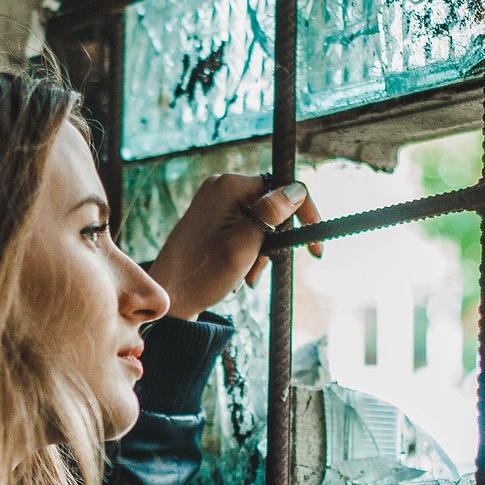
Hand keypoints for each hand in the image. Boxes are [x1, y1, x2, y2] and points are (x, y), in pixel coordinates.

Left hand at [146, 174, 321, 320]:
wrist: (170, 298)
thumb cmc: (202, 274)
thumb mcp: (244, 245)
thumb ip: (271, 215)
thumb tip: (297, 189)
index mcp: (229, 186)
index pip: (283, 187)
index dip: (304, 215)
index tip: (314, 248)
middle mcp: (221, 186)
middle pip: (272, 206)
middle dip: (274, 240)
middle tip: (260, 267)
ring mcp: (214, 202)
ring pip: (260, 221)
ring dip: (261, 251)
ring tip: (246, 275)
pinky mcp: (211, 218)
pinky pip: (244, 229)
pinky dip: (248, 251)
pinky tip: (238, 272)